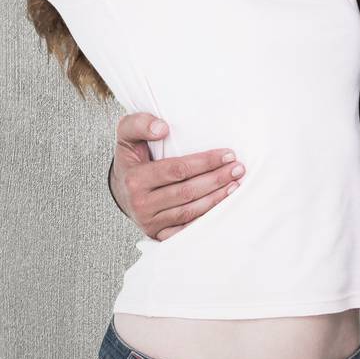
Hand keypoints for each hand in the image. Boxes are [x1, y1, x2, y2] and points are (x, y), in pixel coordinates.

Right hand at [109, 112, 243, 240]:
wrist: (121, 189)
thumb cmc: (132, 158)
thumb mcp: (128, 135)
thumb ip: (140, 123)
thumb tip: (162, 128)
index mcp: (135, 179)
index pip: (177, 170)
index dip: (205, 162)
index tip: (228, 154)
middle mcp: (141, 204)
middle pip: (187, 192)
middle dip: (216, 179)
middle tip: (238, 168)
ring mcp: (150, 222)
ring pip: (190, 212)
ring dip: (216, 199)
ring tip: (236, 185)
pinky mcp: (158, 234)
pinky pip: (186, 230)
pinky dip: (206, 220)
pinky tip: (223, 208)